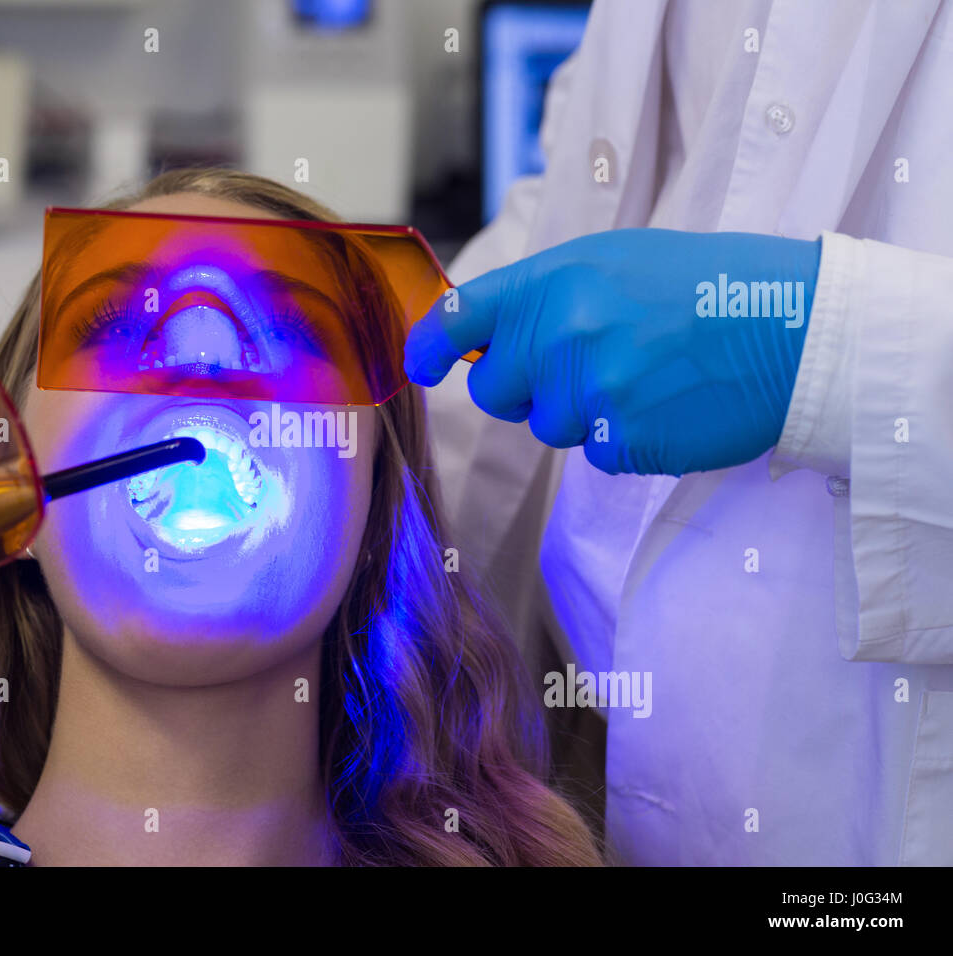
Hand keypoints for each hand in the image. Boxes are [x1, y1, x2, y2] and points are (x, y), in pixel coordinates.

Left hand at [405, 228, 821, 474]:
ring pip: (546, 428)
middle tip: (589, 364)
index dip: (431, 347)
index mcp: (555, 281)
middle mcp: (561, 334)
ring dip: (581, 414)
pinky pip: (593, 454)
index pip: (461, 319)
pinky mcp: (620, 440)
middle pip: (496, 392)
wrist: (793, 327)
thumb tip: (488, 340)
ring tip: (644, 377)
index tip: (421, 366)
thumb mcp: (616, 261)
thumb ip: (546, 297)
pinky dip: (621, 439)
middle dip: (527, 388)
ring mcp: (590, 391)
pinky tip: (665, 405)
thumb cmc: (706, 286)